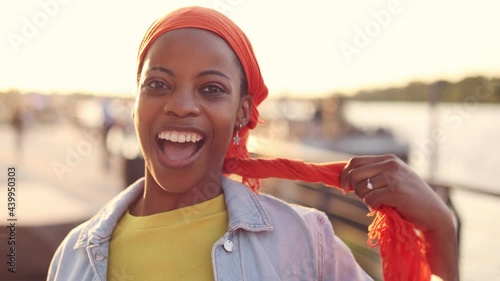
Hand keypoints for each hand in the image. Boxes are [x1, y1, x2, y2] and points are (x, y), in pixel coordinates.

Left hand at [340, 154, 458, 279]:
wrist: (434, 215)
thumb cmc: (409, 200)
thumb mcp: (391, 181)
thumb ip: (372, 176)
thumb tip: (343, 178)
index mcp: (387, 159)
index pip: (355, 161)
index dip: (345, 175)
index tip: (345, 188)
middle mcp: (390, 164)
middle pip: (354, 174)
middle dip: (354, 189)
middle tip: (365, 199)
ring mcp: (394, 176)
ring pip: (360, 188)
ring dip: (365, 200)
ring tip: (379, 203)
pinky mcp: (396, 191)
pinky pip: (370, 200)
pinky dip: (373, 207)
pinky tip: (384, 208)